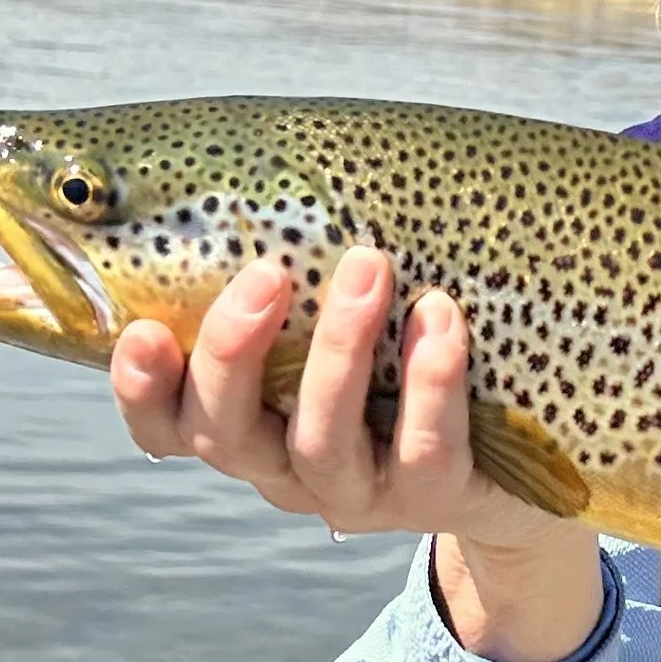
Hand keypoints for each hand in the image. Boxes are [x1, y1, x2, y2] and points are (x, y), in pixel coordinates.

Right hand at [110, 247, 603, 660]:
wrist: (517, 460)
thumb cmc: (404, 360)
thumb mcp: (336, 320)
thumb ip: (294, 276)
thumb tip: (269, 163)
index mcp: (249, 424)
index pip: (165, 425)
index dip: (143, 390)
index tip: (143, 330)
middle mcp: (288, 469)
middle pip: (226, 433)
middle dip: (234, 353)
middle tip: (267, 273)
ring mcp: (360, 492)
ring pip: (322, 441)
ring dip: (338, 352)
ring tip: (369, 267)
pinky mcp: (436, 498)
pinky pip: (424, 448)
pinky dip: (430, 383)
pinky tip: (440, 319)